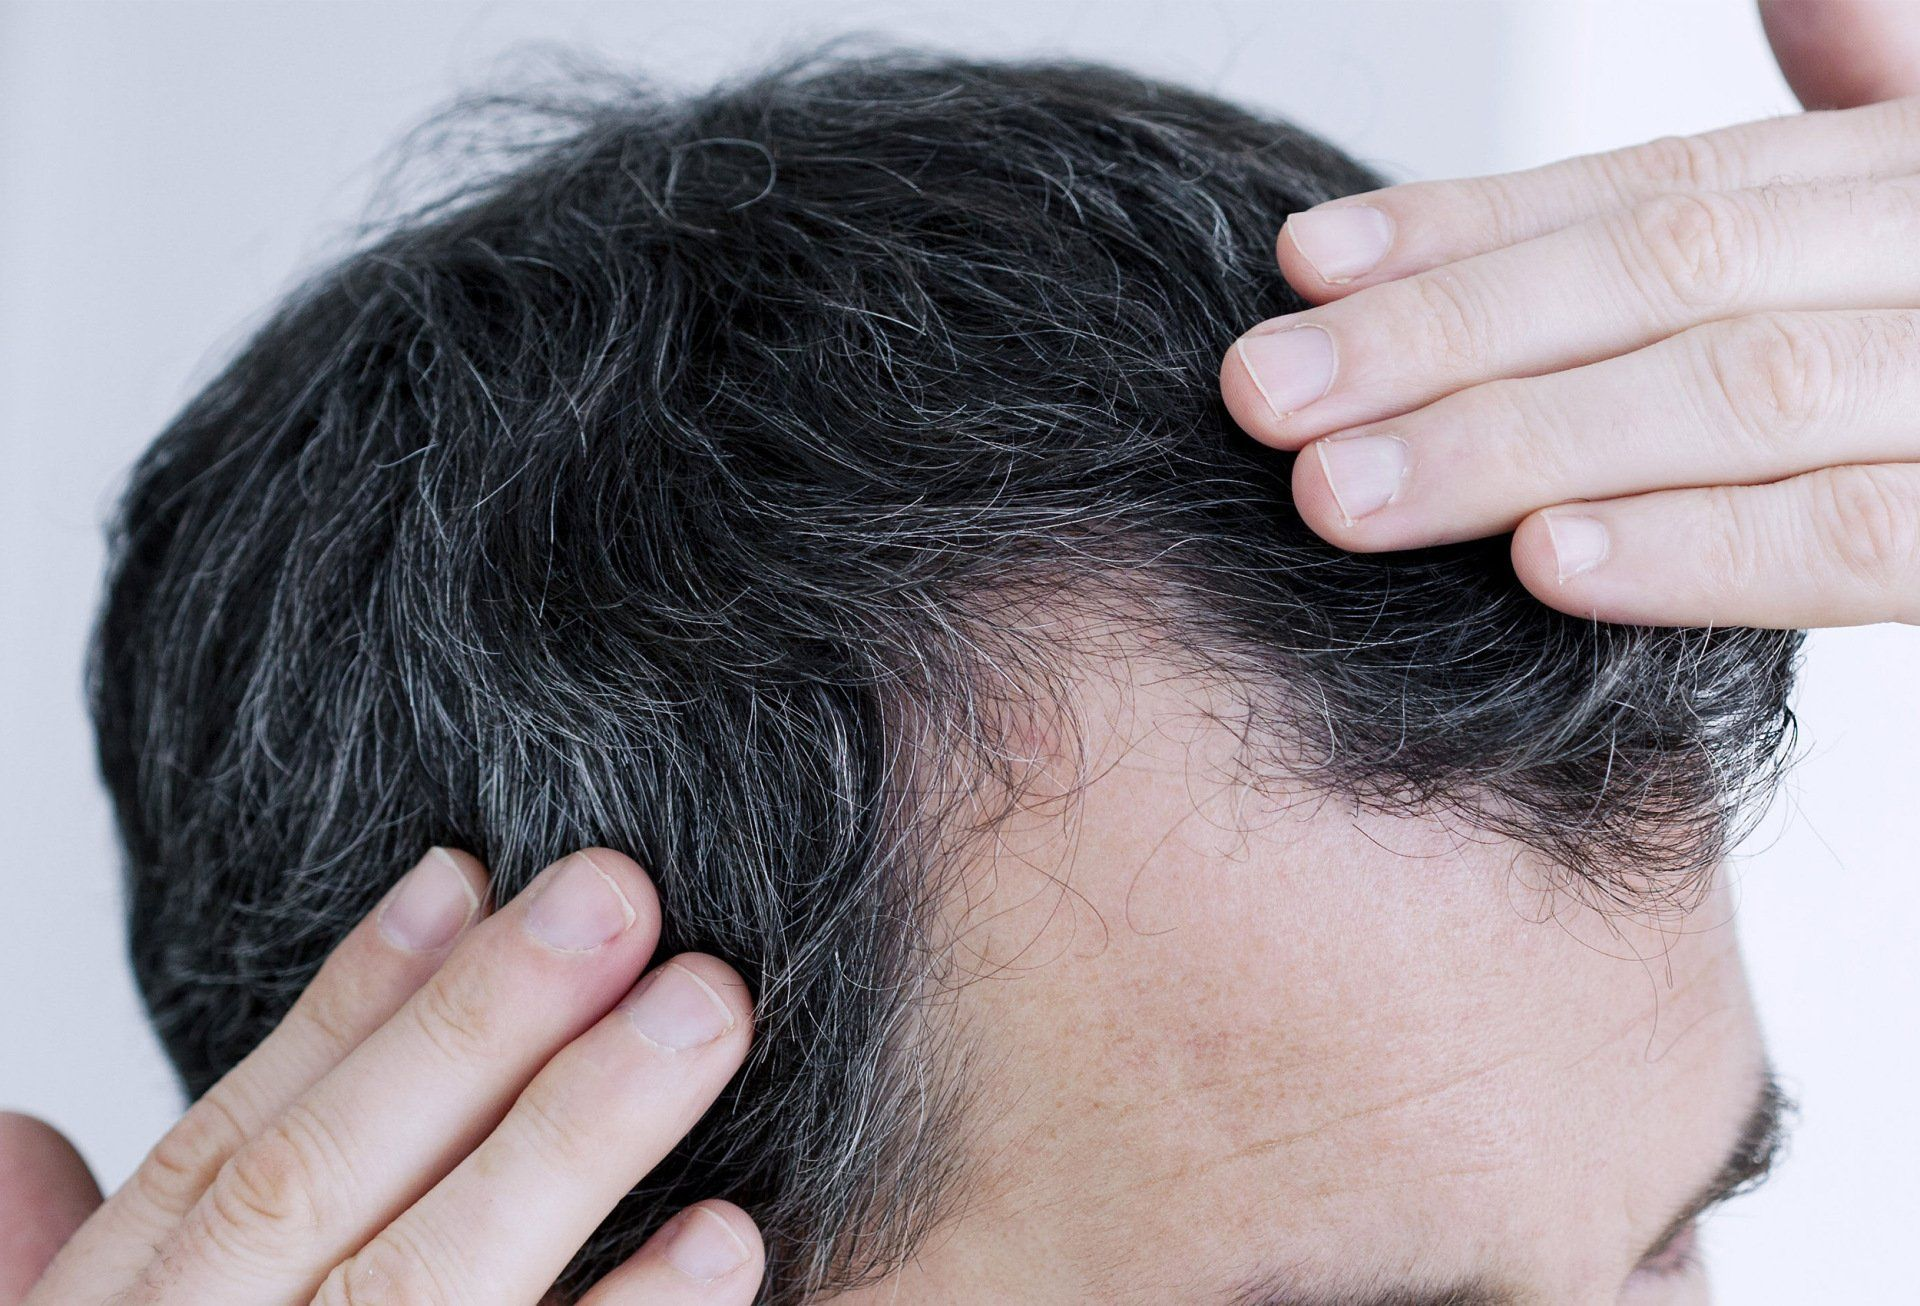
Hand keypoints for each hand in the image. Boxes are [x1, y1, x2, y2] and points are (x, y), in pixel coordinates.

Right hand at [0, 848, 759, 1304]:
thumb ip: (43, 1285)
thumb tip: (21, 1134)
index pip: (219, 1162)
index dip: (340, 1009)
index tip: (459, 874)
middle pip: (324, 1203)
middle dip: (476, 1035)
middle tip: (623, 896)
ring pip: (429, 1303)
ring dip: (573, 1147)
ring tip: (704, 1013)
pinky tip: (728, 1248)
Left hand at [1221, 93, 1919, 628]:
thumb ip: (1859, 106)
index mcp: (1897, 173)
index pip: (1653, 189)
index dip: (1468, 229)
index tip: (1303, 264)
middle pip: (1662, 275)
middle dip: (1444, 337)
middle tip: (1267, 395)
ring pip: (1736, 396)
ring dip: (1518, 444)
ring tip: (1342, 492)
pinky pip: (1851, 538)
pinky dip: (1699, 549)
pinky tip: (1543, 562)